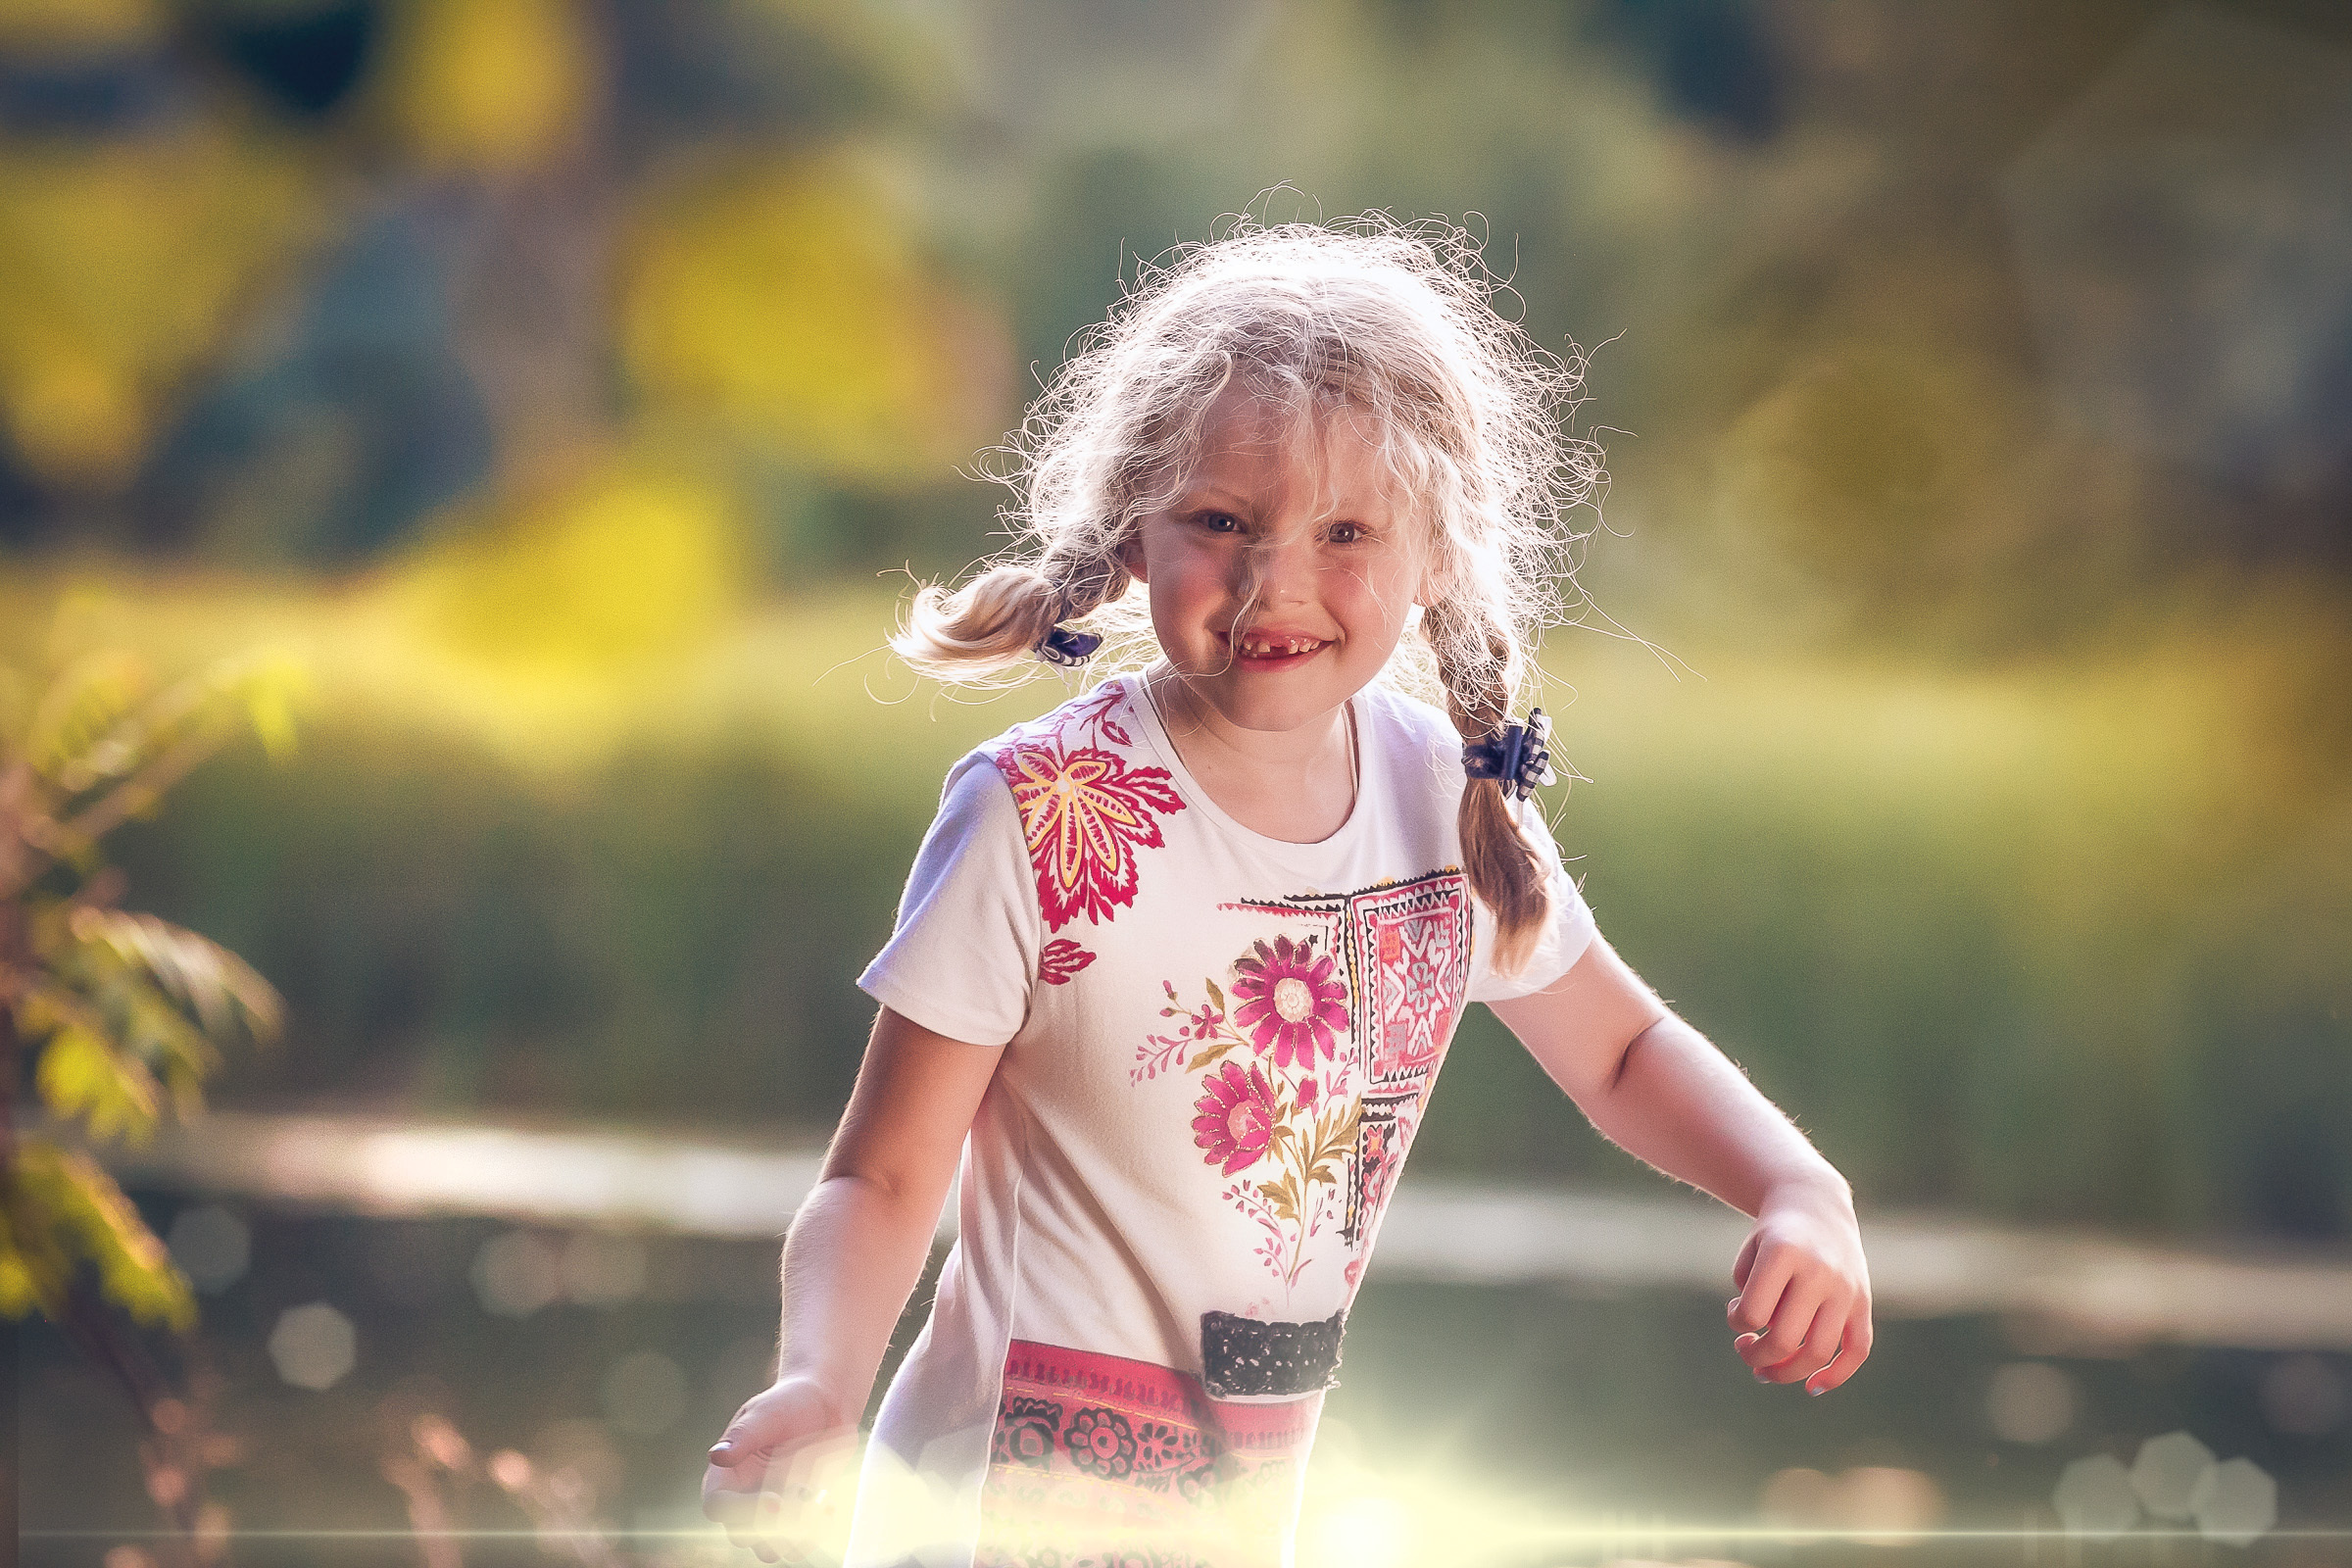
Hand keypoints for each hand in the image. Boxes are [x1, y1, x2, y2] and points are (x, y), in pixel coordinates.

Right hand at [703, 1377, 857, 1562]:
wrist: (825, 1407)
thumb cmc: (790, 1403)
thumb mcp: (767, 1413)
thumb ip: (744, 1435)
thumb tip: (717, 1456)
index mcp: (727, 1474)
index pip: (717, 1506)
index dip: (742, 1511)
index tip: (776, 1501)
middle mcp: (744, 1498)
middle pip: (742, 1535)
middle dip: (772, 1528)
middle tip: (802, 1503)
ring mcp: (770, 1512)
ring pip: (770, 1549)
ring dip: (794, 1537)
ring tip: (817, 1507)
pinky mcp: (796, 1517)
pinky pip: (799, 1544)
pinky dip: (814, 1534)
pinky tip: (828, 1507)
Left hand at [1726, 1178, 1871, 1394]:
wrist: (1814, 1204)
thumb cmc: (1772, 1235)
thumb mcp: (1751, 1254)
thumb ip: (1752, 1298)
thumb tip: (1765, 1346)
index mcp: (1783, 1253)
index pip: (1754, 1314)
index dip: (1738, 1322)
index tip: (1735, 1311)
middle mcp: (1819, 1271)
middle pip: (1787, 1339)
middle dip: (1757, 1355)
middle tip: (1744, 1348)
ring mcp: (1846, 1288)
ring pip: (1820, 1351)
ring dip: (1787, 1372)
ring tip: (1764, 1371)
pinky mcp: (1863, 1301)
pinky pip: (1858, 1349)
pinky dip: (1838, 1375)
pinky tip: (1813, 1388)